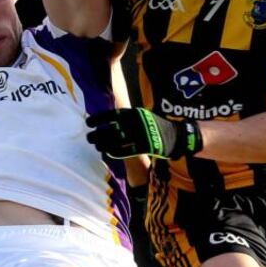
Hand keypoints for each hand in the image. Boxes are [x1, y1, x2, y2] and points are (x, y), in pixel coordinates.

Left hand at [86, 108, 202, 159]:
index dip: (99, 118)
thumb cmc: (156, 126)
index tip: (88, 122)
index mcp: (135, 113)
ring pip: (116, 140)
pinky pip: (126, 150)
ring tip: (96, 146)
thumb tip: (110, 122)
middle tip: (88, 137)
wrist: (177, 136)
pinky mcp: (146, 146)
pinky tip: (108, 153)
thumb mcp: (143, 116)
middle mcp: (136, 123)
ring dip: (104, 144)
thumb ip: (128, 118)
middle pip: (112, 129)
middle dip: (98, 133)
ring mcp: (141, 135)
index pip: (113, 115)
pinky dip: (115, 152)